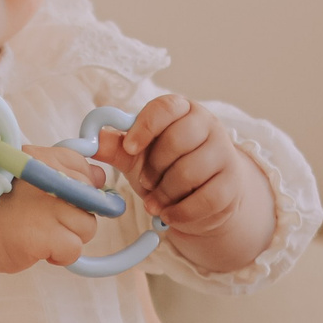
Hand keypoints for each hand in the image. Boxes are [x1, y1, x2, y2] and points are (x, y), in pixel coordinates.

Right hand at [0, 145, 103, 272]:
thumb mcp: (22, 175)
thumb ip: (59, 171)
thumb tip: (101, 178)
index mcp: (40, 158)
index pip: (85, 168)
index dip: (79, 188)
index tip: (60, 199)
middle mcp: (46, 176)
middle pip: (91, 197)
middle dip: (75, 214)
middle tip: (48, 220)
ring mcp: (49, 206)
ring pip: (88, 225)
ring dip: (69, 236)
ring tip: (43, 234)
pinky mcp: (49, 235)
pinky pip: (76, 248)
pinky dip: (61, 255)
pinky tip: (41, 250)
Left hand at [95, 95, 270, 268]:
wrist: (200, 195)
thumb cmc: (165, 167)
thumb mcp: (137, 155)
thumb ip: (114, 146)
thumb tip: (89, 142)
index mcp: (182, 110)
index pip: (166, 108)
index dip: (145, 127)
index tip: (129, 148)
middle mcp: (208, 125)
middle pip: (179, 140)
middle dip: (155, 167)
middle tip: (145, 182)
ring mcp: (225, 153)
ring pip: (191, 172)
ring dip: (165, 193)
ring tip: (155, 201)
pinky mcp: (233, 183)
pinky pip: (205, 199)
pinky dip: (181, 211)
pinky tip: (170, 214)